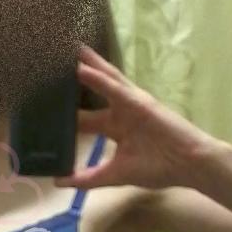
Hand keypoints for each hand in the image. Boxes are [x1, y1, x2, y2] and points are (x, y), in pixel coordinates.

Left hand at [54, 44, 217, 190]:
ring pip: (104, 80)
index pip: (84, 117)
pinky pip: (115, 88)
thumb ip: (87, 178)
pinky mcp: (140, 102)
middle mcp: (120, 112)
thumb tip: (58, 181)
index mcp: (115, 128)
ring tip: (66, 50)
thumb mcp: (115, 174)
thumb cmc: (159, 168)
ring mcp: (131, 104)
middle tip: (49, 64)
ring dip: (86, 65)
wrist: (189, 166)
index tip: (42, 105)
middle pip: (91, 91)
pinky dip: (98, 78)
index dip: (65, 113)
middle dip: (73, 79)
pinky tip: (82, 68)